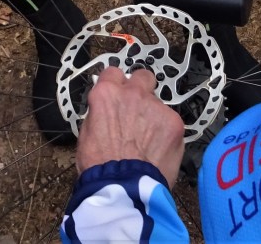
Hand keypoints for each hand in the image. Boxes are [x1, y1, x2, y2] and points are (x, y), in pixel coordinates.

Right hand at [76, 67, 184, 187]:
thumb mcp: (86, 133)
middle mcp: (132, 93)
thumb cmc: (99, 166)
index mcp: (106, 94)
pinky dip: (166, 133)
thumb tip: (106, 110)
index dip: (115, 85)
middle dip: (140, 88)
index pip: (113, 73)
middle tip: (137, 108)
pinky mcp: (174, 122)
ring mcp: (155, 106)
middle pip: (142, 76)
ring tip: (147, 141)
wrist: (123, 187)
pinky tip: (158, 150)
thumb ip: (99, 113)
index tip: (117, 94)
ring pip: (158, 103)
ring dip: (153, 116)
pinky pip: (171, 122)